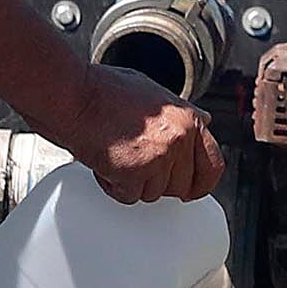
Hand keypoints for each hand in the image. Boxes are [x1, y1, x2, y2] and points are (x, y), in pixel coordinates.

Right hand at [55, 65, 223, 202]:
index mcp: (188, 119)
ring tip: (118, 157)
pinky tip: (107, 165)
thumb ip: (182, 113)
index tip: (193, 190)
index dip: (202, 182)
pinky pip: (130, 196)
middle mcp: (179, 139)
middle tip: (139, 168)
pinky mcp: (135, 173)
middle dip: (160, 182)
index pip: (213, 164)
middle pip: (182, 185)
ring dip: (135, 184)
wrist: (74, 97)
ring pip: (155, 193)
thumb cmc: (105, 91)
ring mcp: (159, 157)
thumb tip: (203, 121)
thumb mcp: (155, 92)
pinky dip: (115, 187)